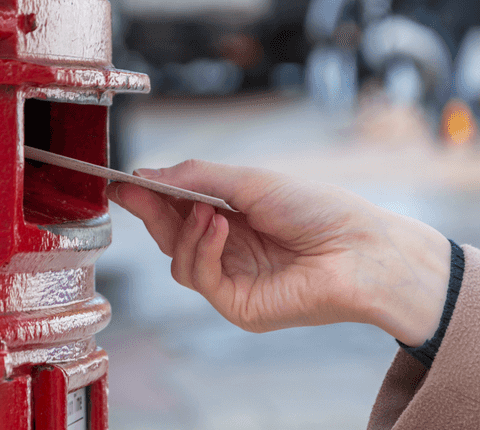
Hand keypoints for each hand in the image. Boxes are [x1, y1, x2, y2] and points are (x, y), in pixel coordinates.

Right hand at [105, 160, 450, 346]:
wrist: (360, 249)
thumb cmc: (317, 209)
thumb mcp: (249, 181)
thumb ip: (195, 178)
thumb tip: (147, 175)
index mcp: (231, 217)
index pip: (177, 208)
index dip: (148, 195)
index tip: (120, 181)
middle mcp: (228, 250)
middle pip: (170, 235)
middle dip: (151, 210)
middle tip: (134, 189)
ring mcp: (233, 280)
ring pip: (178, 261)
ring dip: (185, 230)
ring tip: (210, 211)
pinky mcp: (239, 305)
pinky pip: (200, 278)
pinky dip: (203, 250)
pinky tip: (221, 228)